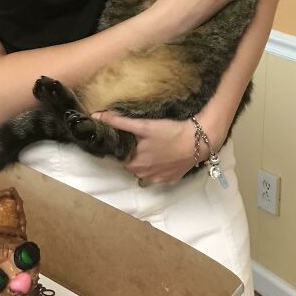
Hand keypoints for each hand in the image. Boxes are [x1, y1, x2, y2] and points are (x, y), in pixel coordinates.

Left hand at [93, 111, 210, 184]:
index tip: (127, 139)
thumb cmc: (170, 132)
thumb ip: (119, 122)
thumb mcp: (143, 125)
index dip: (122, 148)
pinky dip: (159, 168)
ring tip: (153, 149)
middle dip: (134, 155)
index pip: (120, 158)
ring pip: (145, 172)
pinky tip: (164, 157)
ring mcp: (158, 179)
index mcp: (133, 164)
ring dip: (146, 163)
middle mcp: (144, 176)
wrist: (199, 141)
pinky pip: (159, 176)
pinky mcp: (171, 180)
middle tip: (142, 141)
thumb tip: (96, 115)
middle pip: (132, 165)